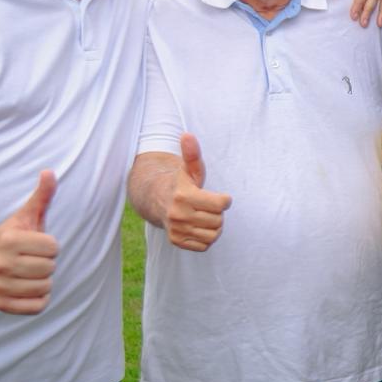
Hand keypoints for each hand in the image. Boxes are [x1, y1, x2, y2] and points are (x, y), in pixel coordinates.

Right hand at [0, 170, 58, 314]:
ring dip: (43, 280)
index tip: (36, 243)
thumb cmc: (12, 235)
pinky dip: (38, 299)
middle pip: (50, 268)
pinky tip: (27, 287)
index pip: (53, 247)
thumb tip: (50, 172)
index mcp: (9, 240)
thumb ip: (42, 195)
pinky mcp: (1, 304)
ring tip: (28, 272)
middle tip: (31, 258)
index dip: (50, 244)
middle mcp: (0, 264)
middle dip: (47, 262)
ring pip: (45, 287)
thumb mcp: (27, 214)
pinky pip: (37, 307)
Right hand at [164, 133, 231, 251]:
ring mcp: (176, 230)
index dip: (224, 200)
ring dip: (214, 226)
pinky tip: (198, 226)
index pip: (221, 205)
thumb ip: (192, 154)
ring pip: (214, 234)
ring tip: (203, 216)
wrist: (157, 200)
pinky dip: (206, 238)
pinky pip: (205, 245)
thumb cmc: (181, 182)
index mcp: (184, 196)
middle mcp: (178, 214)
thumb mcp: (188, 168)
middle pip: (219, 220)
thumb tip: (188, 135)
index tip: (220, 197)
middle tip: (206, 206)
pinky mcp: (176, 241)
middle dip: (217, 213)